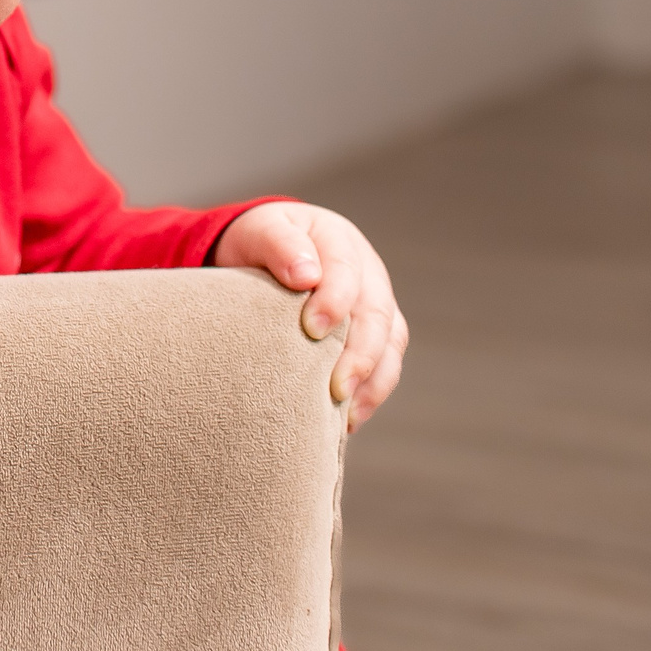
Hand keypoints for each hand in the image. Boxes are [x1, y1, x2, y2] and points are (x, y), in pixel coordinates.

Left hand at [212, 201, 407, 429]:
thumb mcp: (260, 232)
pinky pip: (387, 364)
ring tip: (346, 413)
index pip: (346, 270)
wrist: (267, 252)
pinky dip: (372, 392)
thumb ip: (278, 245)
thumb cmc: (259, 243)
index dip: (335, 300)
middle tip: (337, 388)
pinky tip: (349, 418)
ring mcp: (376, 303)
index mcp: (339, 240)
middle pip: (377, 313)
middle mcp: (367, 271)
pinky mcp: (377, 334)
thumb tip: (306, 276)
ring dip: (373, 380)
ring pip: (391, 342)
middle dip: (360, 353)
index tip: (312, 329)